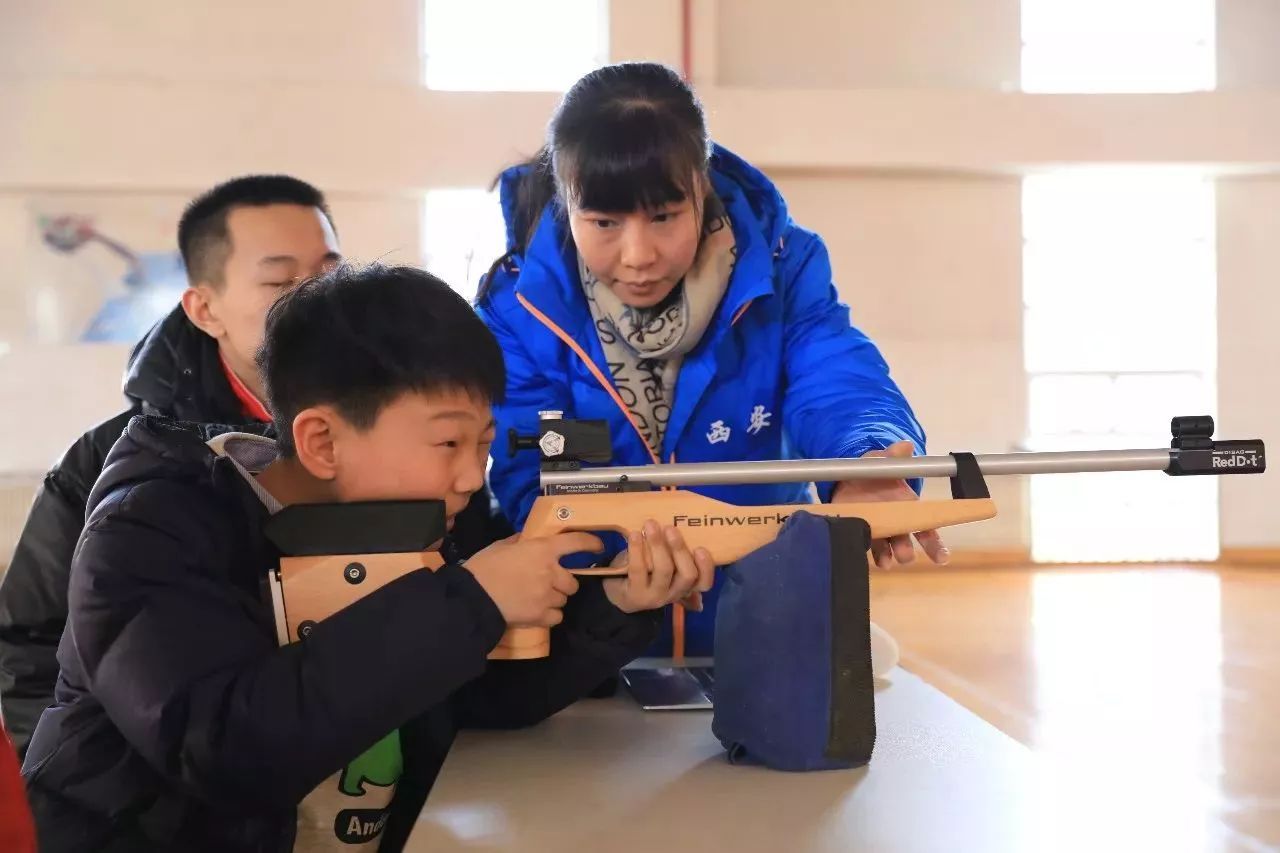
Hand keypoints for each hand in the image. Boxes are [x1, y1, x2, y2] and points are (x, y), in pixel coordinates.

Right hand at [463, 532, 602, 626]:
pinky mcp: (541, 616)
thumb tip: (528, 538)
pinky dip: (551, 615)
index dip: (591, 543)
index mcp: (542, 549)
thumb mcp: (501, 546)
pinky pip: (558, 616)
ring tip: (538, 598)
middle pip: (573, 581)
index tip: (598, 546)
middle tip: (548, 583)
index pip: (576, 542)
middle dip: (564, 582)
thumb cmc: (483, 568)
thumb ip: (520, 541)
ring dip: (556, 598)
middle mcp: (551, 572)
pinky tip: (538, 612)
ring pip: (565, 599)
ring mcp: (548, 595)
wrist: (472, 598)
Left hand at [603, 520, 715, 613]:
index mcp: (686, 585)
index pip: (705, 582)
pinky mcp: (635, 595)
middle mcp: (674, 593)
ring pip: (664, 570)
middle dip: (680, 549)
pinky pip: (638, 570)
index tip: (701, 547)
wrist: (618, 592)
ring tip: (650, 525)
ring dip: (658, 545)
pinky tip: (635, 535)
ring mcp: (655, 596)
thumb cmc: (647, 571)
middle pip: (687, 575)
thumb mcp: (665, 563)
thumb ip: (676, 552)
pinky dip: (637, 550)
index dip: (706, 567)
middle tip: (670, 528)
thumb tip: (685, 526)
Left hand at [832, 441, 949, 568]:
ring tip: (885, 562)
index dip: (935, 545)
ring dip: (886, 557)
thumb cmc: (875, 471)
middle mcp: (895, 523)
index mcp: (908, 508)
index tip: (942, 558)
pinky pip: (863, 544)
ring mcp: (877, 529)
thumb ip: (894, 456)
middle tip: (906, 556)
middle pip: (907, 543)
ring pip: (886, 549)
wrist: (849, 477)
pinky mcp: (857, 530)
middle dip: (906, 551)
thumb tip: (905, 445)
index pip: (927, 529)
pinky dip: (863, 550)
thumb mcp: (882, 461)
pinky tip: (860, 552)